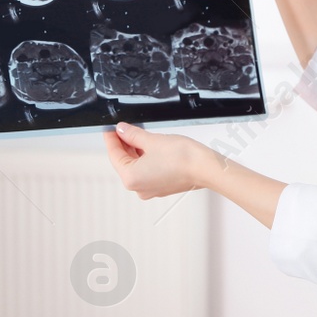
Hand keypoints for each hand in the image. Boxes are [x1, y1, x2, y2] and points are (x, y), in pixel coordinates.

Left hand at [103, 122, 217, 199]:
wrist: (206, 168)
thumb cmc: (182, 158)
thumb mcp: (152, 140)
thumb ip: (132, 135)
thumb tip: (122, 130)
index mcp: (131, 178)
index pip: (114, 155)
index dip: (111, 138)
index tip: (110, 128)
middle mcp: (138, 188)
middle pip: (124, 162)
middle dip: (124, 144)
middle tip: (123, 127)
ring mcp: (150, 189)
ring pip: (136, 166)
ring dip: (135, 150)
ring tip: (137, 134)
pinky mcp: (161, 186)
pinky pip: (147, 171)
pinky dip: (145, 158)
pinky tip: (147, 146)